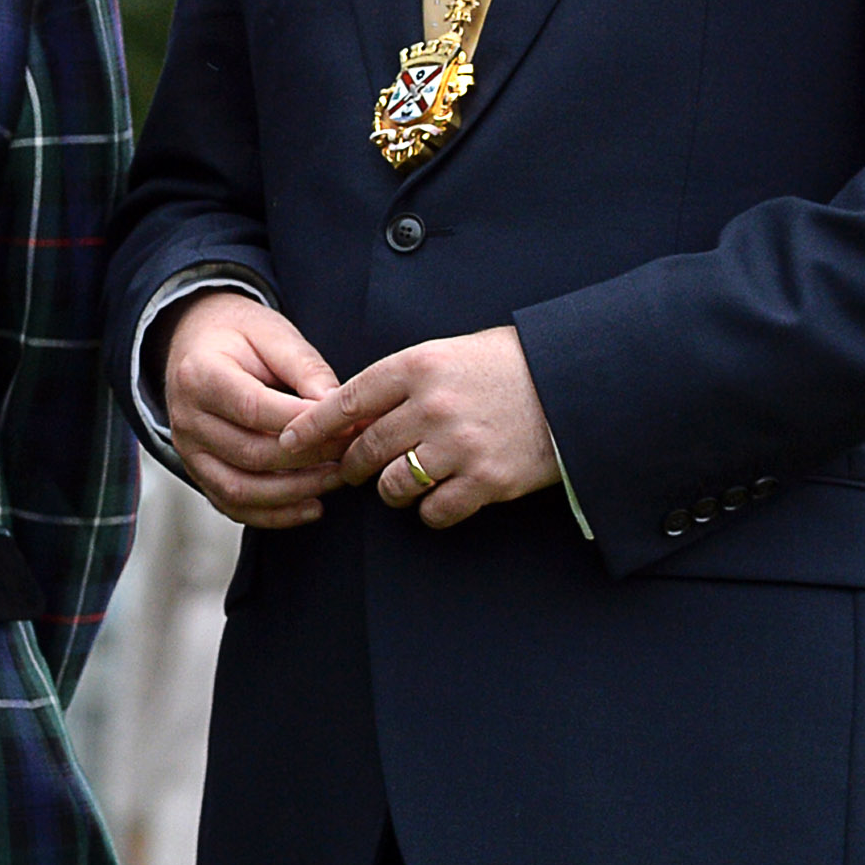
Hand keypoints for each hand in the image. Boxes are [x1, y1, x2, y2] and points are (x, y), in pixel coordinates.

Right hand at [161, 292, 349, 527]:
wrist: (196, 343)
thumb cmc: (240, 336)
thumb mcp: (274, 334)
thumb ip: (306, 368)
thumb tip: (340, 408)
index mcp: (199, 375)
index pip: (254, 408)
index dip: (304, 423)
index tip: (347, 424)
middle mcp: (186, 418)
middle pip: (251, 453)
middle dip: (310, 458)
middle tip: (353, 452)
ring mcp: (188, 451)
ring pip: (241, 489)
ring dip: (296, 492)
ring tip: (337, 479)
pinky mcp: (198, 472)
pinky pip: (233, 506)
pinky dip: (274, 515)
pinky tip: (312, 506)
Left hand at [276, 325, 557, 530]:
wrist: (574, 383)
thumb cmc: (508, 364)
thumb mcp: (450, 352)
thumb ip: (403, 380)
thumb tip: (355, 414)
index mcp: (418, 366)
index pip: (346, 400)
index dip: (312, 426)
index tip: (289, 441)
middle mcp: (433, 406)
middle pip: (365, 449)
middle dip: (352, 465)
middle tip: (353, 470)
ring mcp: (459, 446)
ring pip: (394, 486)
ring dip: (391, 490)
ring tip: (400, 483)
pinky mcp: (487, 480)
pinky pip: (436, 512)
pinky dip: (431, 512)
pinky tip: (439, 500)